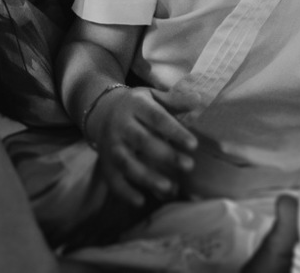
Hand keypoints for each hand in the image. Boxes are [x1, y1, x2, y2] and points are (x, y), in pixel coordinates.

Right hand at [85, 86, 197, 205]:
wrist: (101, 111)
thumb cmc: (137, 106)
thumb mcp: (153, 97)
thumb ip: (174, 100)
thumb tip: (198, 100)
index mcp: (135, 105)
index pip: (157, 118)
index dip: (174, 132)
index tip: (194, 144)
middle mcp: (120, 125)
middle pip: (142, 140)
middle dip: (165, 155)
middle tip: (189, 165)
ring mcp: (111, 145)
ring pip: (126, 162)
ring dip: (147, 176)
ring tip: (169, 187)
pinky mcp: (105, 163)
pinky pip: (113, 179)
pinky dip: (125, 192)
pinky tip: (141, 201)